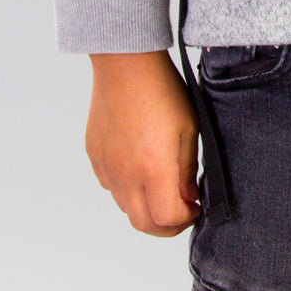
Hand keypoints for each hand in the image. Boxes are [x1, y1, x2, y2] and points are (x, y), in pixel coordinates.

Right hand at [85, 50, 200, 235]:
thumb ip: (187, 170)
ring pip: (125, 207)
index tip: (195, 208)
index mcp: (153, 168)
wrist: (126, 65)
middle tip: (181, 212)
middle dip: (165, 226)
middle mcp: (125, 174)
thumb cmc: (162, 90)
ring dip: (145, 208)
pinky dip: (128, 189)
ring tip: (163, 189)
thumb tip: (188, 197)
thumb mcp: (189, 129)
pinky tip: (141, 169)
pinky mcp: (95, 157)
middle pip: (143, 224)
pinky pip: (111, 186)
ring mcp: (107, 167)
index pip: (168, 218)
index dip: (185, 219)